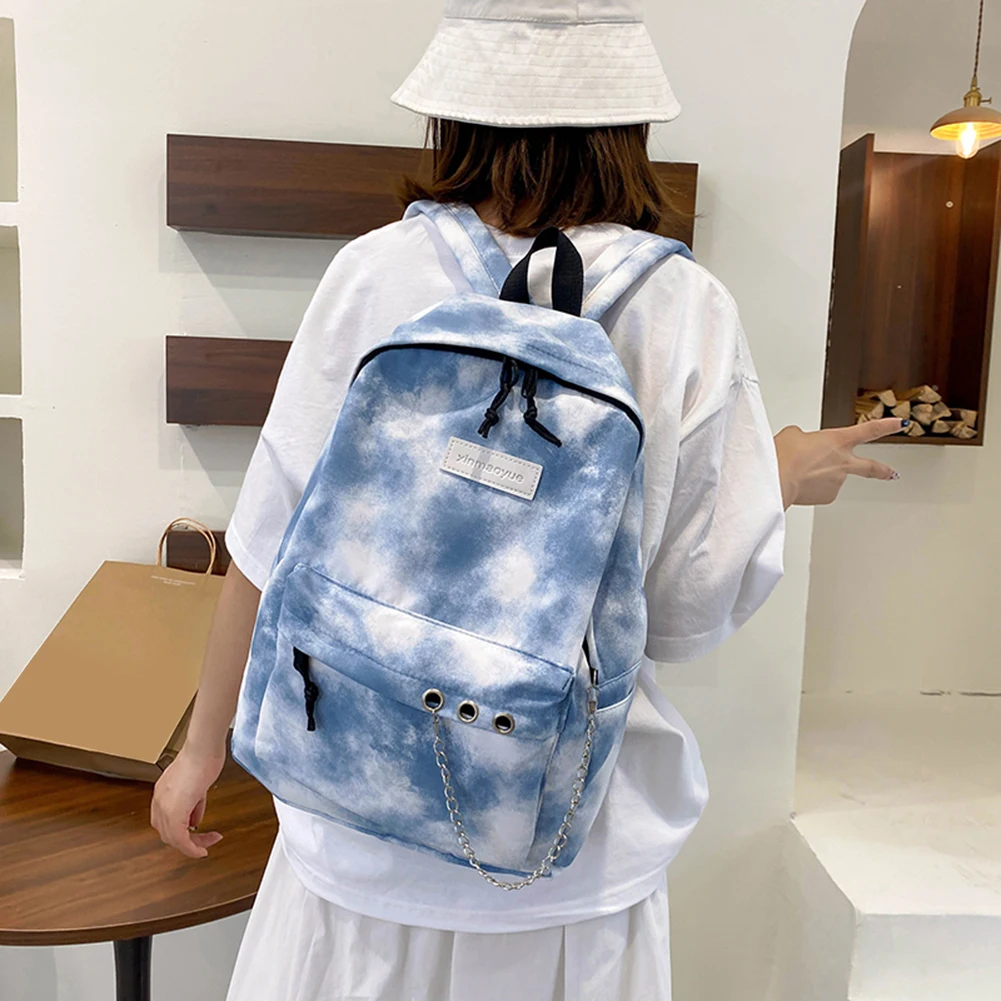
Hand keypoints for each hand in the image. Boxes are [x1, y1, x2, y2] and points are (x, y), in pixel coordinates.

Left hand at [151, 745, 225, 858]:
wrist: (202, 749)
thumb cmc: (202, 757)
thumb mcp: (196, 785)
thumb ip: (193, 803)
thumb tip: (194, 819)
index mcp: (162, 794)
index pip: (166, 822)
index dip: (181, 832)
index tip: (196, 835)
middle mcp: (159, 803)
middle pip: (168, 834)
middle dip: (189, 841)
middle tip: (205, 841)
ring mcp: (165, 807)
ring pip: (174, 839)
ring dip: (192, 845)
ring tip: (208, 842)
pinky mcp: (175, 812)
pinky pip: (181, 840)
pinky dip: (192, 849)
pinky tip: (203, 849)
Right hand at [774, 418, 904, 507]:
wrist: (777, 477)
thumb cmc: (785, 455)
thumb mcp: (793, 435)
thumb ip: (804, 438)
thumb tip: (803, 445)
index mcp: (839, 440)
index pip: (870, 430)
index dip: (887, 426)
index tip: (900, 424)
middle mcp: (843, 461)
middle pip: (870, 467)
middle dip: (883, 471)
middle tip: (892, 474)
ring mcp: (837, 481)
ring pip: (832, 478)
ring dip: (819, 476)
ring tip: (799, 473)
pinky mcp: (827, 497)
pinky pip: (821, 491)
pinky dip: (812, 488)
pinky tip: (800, 484)